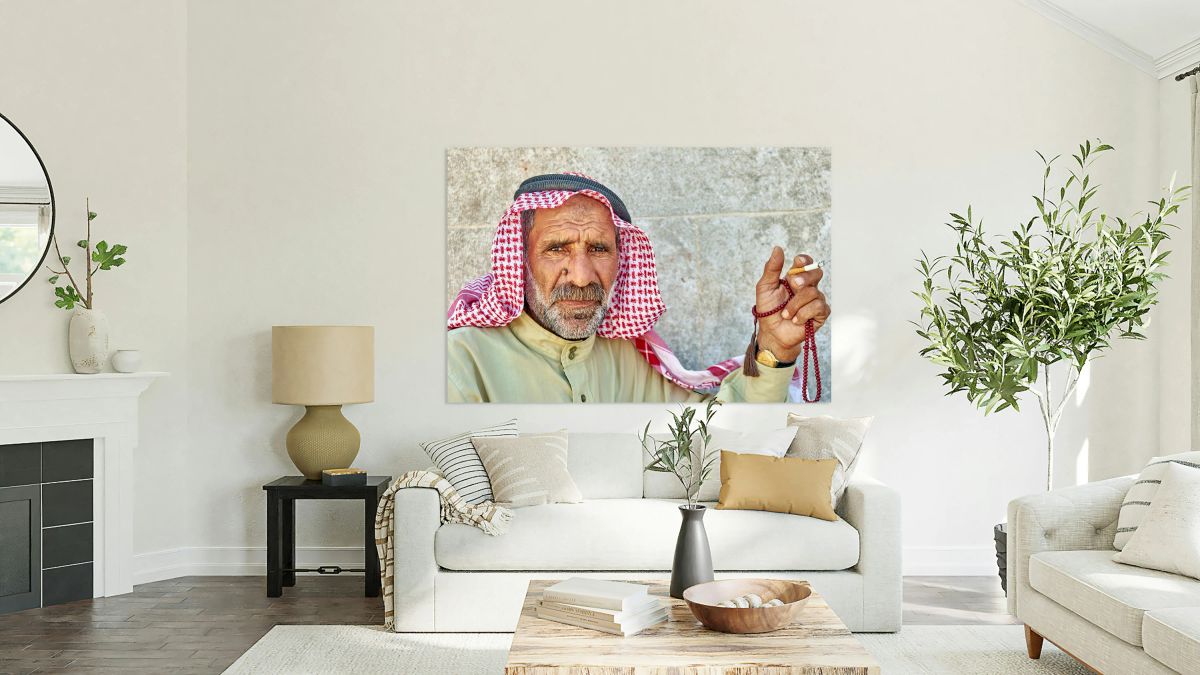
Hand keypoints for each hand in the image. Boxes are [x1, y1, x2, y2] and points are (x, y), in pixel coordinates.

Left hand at [753, 246, 829, 362]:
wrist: (772, 333)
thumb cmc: (768, 311)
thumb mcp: (765, 287)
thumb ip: (772, 268)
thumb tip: (778, 248)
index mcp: (795, 277)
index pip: (806, 263)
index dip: (804, 260)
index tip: (797, 262)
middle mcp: (807, 287)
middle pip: (816, 272)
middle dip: (804, 278)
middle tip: (792, 286)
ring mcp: (815, 300)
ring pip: (814, 292)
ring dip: (796, 304)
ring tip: (786, 314)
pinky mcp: (821, 314)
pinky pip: (818, 306)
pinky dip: (804, 313)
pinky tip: (796, 320)